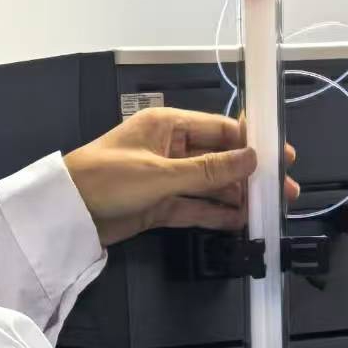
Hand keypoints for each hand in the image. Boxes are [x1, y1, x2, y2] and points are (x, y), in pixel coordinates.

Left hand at [64, 108, 299, 248]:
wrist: (65, 213)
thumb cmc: (104, 179)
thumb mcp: (160, 174)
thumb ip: (208, 171)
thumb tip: (251, 159)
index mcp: (168, 126)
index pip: (220, 129)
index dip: (252, 142)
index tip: (281, 154)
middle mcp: (169, 149)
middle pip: (219, 159)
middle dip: (250, 174)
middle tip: (283, 190)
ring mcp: (164, 178)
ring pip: (209, 186)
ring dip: (237, 196)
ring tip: (268, 209)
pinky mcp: (158, 205)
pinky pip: (194, 208)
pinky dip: (215, 214)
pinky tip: (239, 221)